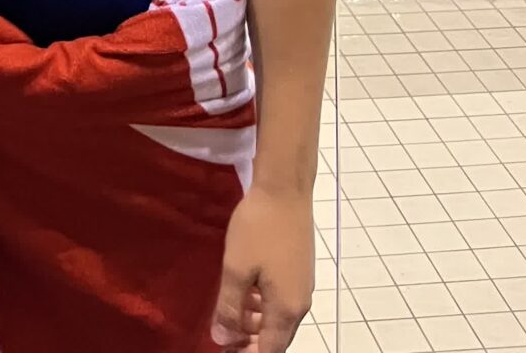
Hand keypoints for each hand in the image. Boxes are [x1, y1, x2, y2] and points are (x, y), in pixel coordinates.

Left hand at [211, 184, 313, 351]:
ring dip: (255, 323)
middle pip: (276, 338)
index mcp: (286, 310)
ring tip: (229, 316)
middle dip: (250, 343)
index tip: (226, 350)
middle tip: (224, 336)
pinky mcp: (299, 270)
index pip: (269, 351)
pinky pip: (281, 300)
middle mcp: (300, 303)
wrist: (285, 189)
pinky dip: (262, 305)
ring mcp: (302, 286)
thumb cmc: (259, 228)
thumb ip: (229, 308)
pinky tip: (245, 292)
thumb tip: (223, 341)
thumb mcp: (236, 268)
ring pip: (278, 318)